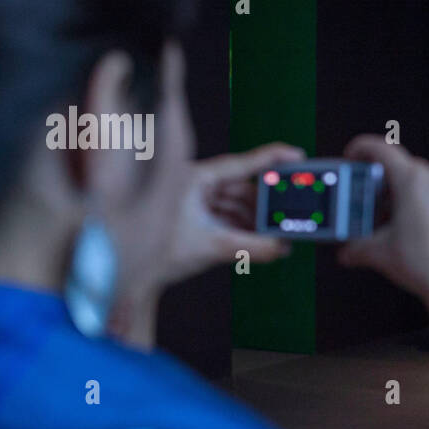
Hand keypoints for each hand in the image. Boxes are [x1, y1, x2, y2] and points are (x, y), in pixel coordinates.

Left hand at [164, 142, 305, 285]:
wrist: (130, 273)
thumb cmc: (157, 252)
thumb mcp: (212, 247)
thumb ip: (251, 247)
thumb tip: (281, 248)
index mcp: (195, 178)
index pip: (241, 164)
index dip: (272, 159)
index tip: (297, 156)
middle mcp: (196, 185)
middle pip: (242, 187)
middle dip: (264, 204)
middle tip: (286, 214)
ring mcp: (195, 201)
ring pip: (236, 204)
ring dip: (255, 220)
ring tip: (273, 236)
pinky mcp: (196, 218)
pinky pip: (227, 217)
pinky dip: (243, 228)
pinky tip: (257, 240)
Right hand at [337, 135, 428, 318]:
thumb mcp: (380, 253)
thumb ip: (356, 246)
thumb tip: (347, 251)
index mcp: (413, 180)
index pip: (379, 148)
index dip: (359, 149)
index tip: (351, 158)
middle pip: (399, 168)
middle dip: (378, 183)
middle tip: (364, 202)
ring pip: (420, 183)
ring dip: (400, 195)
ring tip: (386, 222)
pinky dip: (420, 205)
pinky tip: (411, 231)